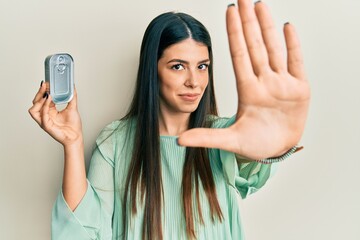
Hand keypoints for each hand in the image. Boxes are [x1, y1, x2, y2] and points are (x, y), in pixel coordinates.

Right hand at [28, 82, 82, 146]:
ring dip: (39, 100)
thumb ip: (72, 97)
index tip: (47, 83)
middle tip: (45, 85)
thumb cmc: (73, 126)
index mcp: (50, 111)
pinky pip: (42, 115)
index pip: (42, 99)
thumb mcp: (73, 107)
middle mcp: (45, 115)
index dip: (43, 91)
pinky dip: (44, 106)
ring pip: (33, 109)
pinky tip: (49, 99)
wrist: (76, 136)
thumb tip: (72, 87)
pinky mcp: (46, 126)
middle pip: (35, 102)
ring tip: (47, 94)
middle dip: (39, 93)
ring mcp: (44, 121)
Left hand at [178, 0, 309, 159]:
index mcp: (247, 91)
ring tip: (260, 5)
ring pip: (274, 49)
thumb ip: (205, 137)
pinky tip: (286, 27)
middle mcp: (263, 82)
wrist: (278, 152)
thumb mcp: (230, 141)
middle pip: (255, 46)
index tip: (229, 12)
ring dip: (268, 27)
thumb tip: (178, 140)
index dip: (234, 33)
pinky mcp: (300, 89)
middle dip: (248, 22)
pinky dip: (293, 45)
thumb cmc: (256, 145)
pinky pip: (296, 62)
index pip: (239, 55)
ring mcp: (282, 84)